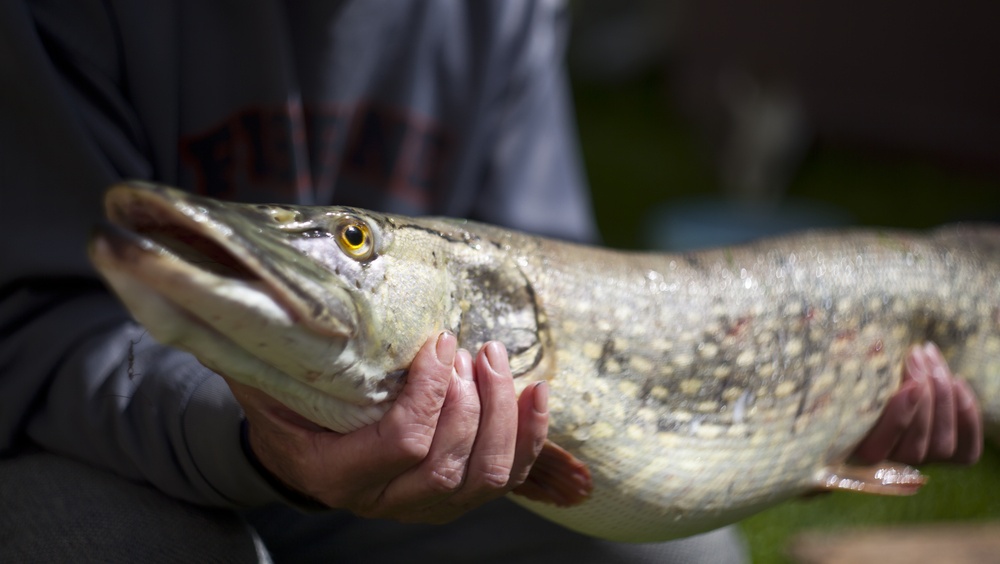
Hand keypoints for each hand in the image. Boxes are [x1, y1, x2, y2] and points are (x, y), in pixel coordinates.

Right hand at [225, 332, 548, 523]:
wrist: (297, 449)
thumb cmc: (286, 404)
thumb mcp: (272, 378)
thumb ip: (288, 350)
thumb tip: (292, 294)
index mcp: (336, 473)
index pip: (402, 443)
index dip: (430, 391)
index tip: (438, 343)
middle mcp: (383, 499)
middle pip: (449, 465)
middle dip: (471, 400)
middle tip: (466, 350)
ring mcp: (423, 504)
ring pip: (487, 478)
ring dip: (501, 412)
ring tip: (492, 358)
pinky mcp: (454, 496)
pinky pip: (508, 479)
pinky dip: (530, 435)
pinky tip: (536, 391)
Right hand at [851, 342, 981, 465]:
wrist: (889, 384)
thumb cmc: (862, 381)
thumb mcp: (858, 381)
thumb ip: (863, 381)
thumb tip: (874, 351)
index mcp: (861, 451)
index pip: (877, 448)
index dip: (898, 418)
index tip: (909, 387)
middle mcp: (894, 463)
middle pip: (916, 445)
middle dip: (923, 396)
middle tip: (916, 357)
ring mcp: (926, 460)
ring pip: (943, 444)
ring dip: (943, 397)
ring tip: (932, 360)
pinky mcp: (952, 456)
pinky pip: (968, 450)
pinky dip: (968, 417)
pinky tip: (957, 382)